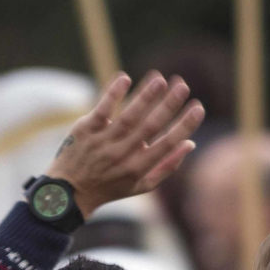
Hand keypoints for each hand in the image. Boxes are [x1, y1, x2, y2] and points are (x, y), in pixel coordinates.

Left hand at [43, 72, 204, 216]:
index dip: (185, 126)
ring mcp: (103, 142)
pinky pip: (102, 110)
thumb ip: (167, 166)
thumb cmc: (112, 186)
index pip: (167, 144)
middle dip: (169, 105)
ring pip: (128, 116)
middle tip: (184, 86)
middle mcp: (122, 155)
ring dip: (145, 96)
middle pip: (150, 127)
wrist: (70, 191)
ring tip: (160, 79)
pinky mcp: (85, 130)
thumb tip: (190, 144)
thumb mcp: (142, 185)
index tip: (198, 108)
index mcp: (138, 168)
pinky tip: (125, 78)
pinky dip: (113, 94)